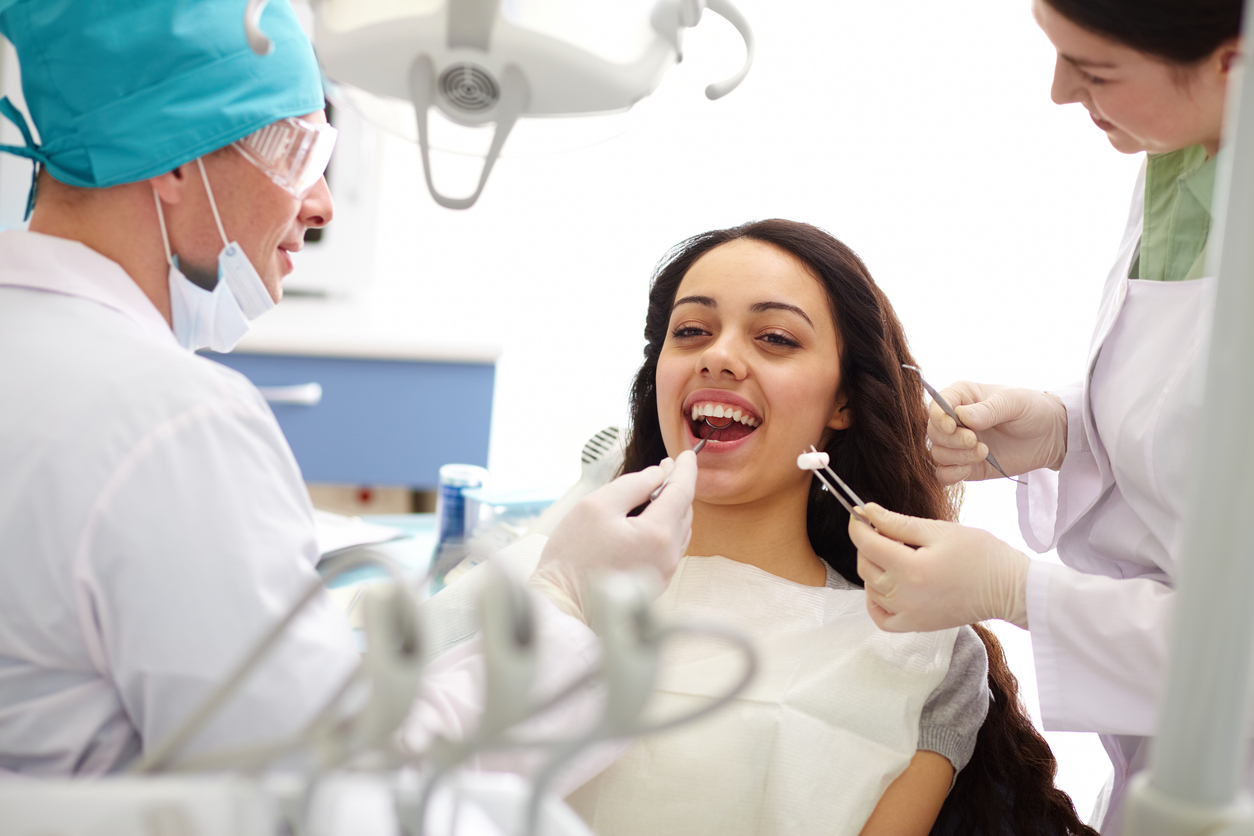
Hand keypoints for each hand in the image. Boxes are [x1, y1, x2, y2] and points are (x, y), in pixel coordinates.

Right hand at [530, 451, 696, 622]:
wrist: (563, 603)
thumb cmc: (572, 557)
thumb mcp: (596, 506)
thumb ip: (632, 485)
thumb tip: (658, 474)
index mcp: (657, 534)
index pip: (682, 492)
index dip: (686, 469)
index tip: (687, 454)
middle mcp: (668, 555)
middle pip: (684, 511)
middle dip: (676, 487)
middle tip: (664, 469)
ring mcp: (664, 572)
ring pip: (679, 529)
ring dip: (671, 508)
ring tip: (654, 492)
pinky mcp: (656, 582)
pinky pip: (670, 547)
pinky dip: (665, 527)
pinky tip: (648, 520)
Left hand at [849, 504, 1029, 631]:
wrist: (1010, 588)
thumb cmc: (982, 555)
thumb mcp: (940, 530)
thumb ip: (899, 523)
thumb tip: (868, 512)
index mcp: (911, 569)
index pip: (867, 543)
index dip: (857, 524)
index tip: (858, 512)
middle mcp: (906, 596)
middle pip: (865, 566)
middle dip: (866, 543)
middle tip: (883, 529)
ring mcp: (910, 614)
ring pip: (871, 589)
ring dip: (871, 568)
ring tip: (892, 553)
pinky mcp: (917, 625)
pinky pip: (881, 618)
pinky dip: (874, 601)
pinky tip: (882, 585)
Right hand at [927, 382, 1066, 484]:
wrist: (1050, 435)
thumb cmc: (1032, 409)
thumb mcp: (1014, 402)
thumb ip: (988, 409)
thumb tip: (962, 417)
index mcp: (961, 396)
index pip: (936, 406)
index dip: (939, 417)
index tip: (953, 426)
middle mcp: (955, 420)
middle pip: (934, 432)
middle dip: (951, 440)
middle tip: (975, 441)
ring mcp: (958, 444)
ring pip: (938, 453)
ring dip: (956, 457)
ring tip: (984, 452)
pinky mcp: (966, 465)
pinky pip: (944, 474)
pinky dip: (951, 474)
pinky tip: (968, 469)